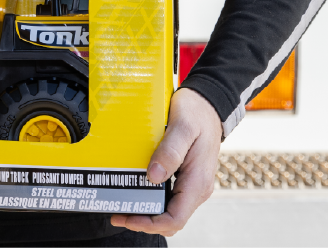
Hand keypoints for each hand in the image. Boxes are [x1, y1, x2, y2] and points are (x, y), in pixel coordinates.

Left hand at [111, 87, 221, 236]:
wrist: (208, 103)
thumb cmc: (197, 112)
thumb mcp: (183, 127)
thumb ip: (170, 151)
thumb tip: (154, 176)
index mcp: (197, 181)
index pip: (175, 218)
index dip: (150, 224)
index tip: (128, 217)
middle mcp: (196, 187)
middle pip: (170, 219)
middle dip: (144, 220)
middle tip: (118, 213)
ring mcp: (191, 183)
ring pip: (168, 209)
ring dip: (146, 211)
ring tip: (122, 203)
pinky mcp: (185, 176)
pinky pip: (168, 196)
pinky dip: (151, 197)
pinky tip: (135, 188)